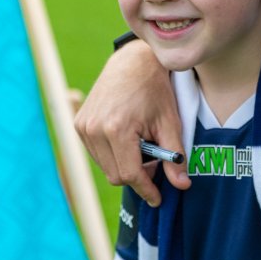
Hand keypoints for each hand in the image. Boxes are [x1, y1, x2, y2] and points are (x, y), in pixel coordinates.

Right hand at [73, 39, 190, 205]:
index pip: (129, 174)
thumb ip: (175, 156)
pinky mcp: (79, 124)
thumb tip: (182, 185)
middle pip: (116, 174)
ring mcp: (83, 127)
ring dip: (125, 165)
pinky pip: (97, 154)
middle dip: (138, 175)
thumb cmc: (154, 89)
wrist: (132, 62)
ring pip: (106, 166)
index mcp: (116, 129)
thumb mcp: (170, 122)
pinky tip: (129, 138)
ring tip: (143, 145)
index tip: (158, 198)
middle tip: (157, 162)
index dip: (146, 189)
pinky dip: (114, 154)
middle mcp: (94, 129)